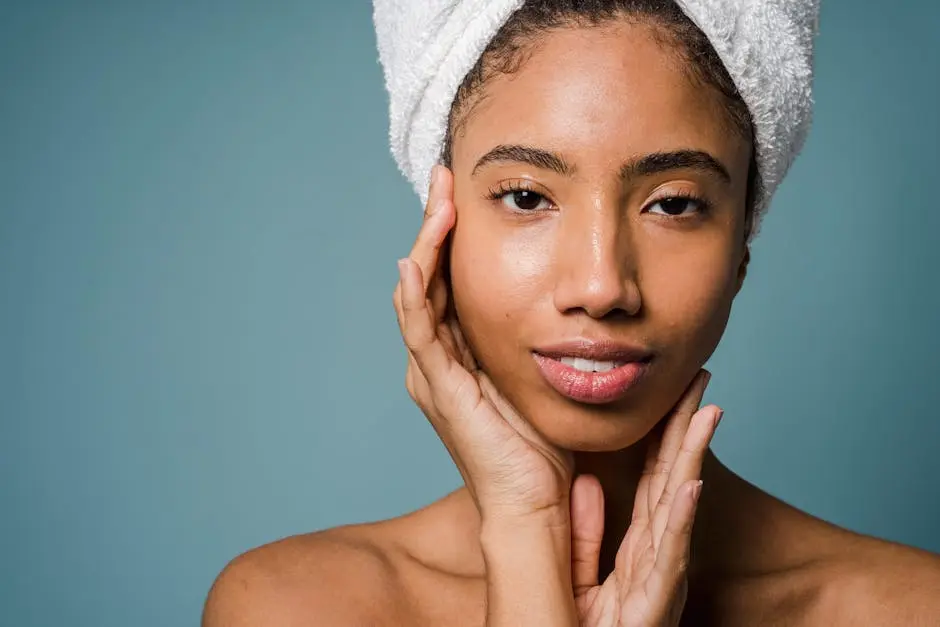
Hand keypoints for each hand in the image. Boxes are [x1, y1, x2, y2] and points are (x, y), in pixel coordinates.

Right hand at [393, 164, 574, 522]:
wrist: (535, 503)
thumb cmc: (544, 445)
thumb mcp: (543, 374)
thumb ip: (548, 337)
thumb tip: (585, 295)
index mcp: (461, 353)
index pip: (450, 278)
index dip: (454, 233)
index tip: (468, 188)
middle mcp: (439, 358)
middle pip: (428, 275)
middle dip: (435, 224)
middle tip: (444, 176)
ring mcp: (435, 372)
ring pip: (418, 293)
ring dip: (426, 244)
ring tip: (438, 198)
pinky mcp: (439, 388)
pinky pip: (420, 331)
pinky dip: (415, 293)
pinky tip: (418, 258)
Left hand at [571, 371, 719, 625]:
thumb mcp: (579, 571)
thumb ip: (587, 529)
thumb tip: (590, 483)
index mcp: (638, 545)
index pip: (655, 477)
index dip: (668, 433)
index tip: (676, 391)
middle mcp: (655, 555)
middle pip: (672, 480)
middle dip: (687, 429)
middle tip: (700, 379)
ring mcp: (659, 577)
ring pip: (676, 508)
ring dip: (692, 459)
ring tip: (705, 413)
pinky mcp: (652, 605)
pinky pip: (666, 557)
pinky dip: (680, 521)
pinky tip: (689, 486)